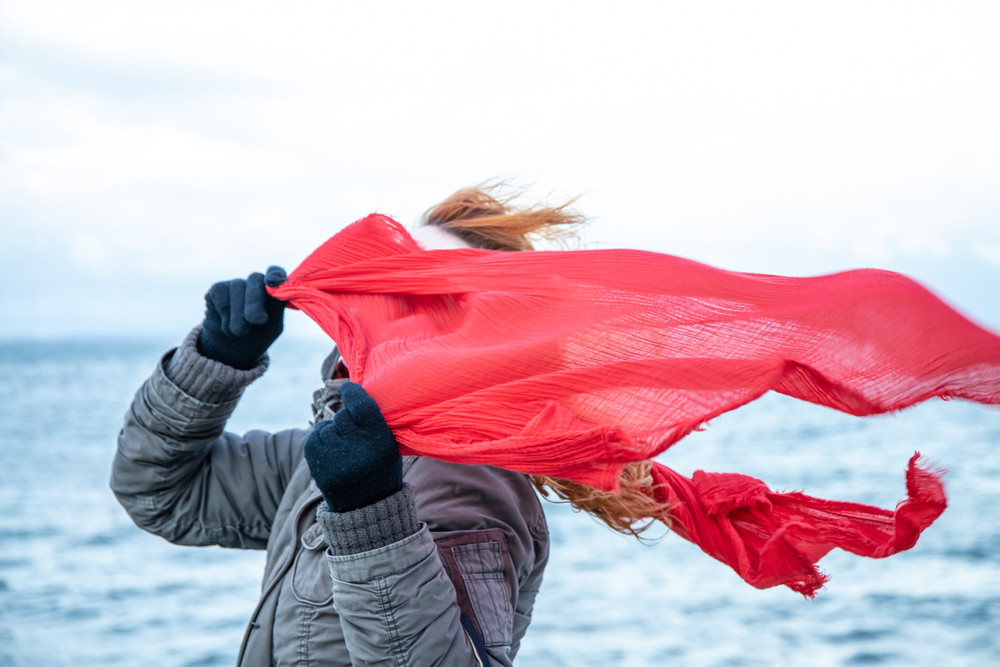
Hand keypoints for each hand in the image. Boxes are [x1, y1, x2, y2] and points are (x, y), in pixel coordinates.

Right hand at [197, 266, 286, 369]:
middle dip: (255, 300)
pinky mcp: (217, 289)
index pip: (276, 271)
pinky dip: (224, 315)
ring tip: (240, 332)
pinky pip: (221, 295)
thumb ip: (276, 306)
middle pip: (255, 278)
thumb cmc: (257, 336)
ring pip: (237, 287)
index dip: (275, 273)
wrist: (231, 350)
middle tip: (257, 320)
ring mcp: (236, 284)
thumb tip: (271, 286)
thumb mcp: (272, 326)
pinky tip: (226, 324)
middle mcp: (255, 282)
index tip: (273, 282)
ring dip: (239, 315)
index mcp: (273, 290)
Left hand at [304, 382, 402, 512]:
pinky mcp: (317, 463)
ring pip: (327, 426)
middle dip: (346, 421)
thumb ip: (374, 421)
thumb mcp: (389, 445)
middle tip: (353, 436)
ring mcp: (334, 456)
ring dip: (333, 432)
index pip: (360, 404)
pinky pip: (315, 436)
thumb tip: (351, 390)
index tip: (347, 388)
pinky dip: (321, 439)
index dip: (352, 392)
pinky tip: (332, 452)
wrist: (365, 507)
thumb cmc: (380, 468)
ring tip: (344, 450)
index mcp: (379, 440)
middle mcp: (356, 448)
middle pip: (342, 416)